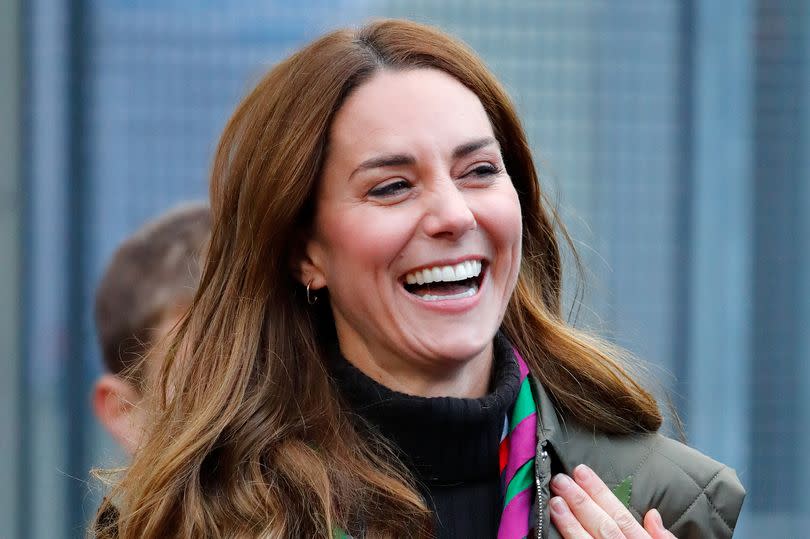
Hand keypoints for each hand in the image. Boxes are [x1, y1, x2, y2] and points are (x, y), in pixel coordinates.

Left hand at [549, 464, 675, 537]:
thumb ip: (661, 537)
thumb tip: (653, 514)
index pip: (620, 516)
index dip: (599, 493)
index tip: (581, 472)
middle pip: (602, 525)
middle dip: (580, 502)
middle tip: (560, 479)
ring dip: (569, 522)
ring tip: (554, 501)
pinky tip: (551, 529)